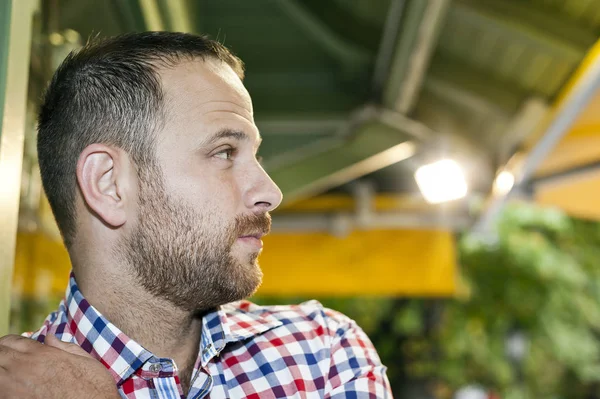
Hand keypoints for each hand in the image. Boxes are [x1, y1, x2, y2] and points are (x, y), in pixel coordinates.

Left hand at [0, 334, 120, 398]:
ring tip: (9, 375)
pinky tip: (10, 389)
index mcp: (41, 354)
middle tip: (7, 360)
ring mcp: (15, 388)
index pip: (10, 341)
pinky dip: (2, 388)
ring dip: (0, 370)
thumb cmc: (94, 387)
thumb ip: (64, 347)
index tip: (12, 349)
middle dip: (1, 355)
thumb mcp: (85, 360)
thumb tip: (49, 337)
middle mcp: (24, 367)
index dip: (8, 344)